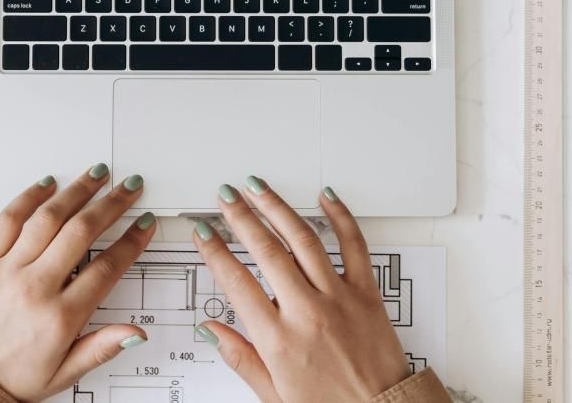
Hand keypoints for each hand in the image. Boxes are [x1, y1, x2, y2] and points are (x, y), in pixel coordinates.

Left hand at [0, 164, 156, 399]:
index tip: (144, 224)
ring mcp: (7, 270)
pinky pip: (8, 220)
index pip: (106, 268)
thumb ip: (101, 348)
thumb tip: (136, 333)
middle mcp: (35, 287)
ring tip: (96, 175)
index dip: (130, 241)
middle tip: (128, 188)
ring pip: (48, 218)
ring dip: (76, 191)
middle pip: (82, 232)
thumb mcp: (63, 374)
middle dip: (112, 204)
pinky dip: (28, 197)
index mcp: (60, 317)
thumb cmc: (9, 378)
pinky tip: (46, 184)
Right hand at [192, 178, 410, 401]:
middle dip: (240, 217)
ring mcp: (339, 298)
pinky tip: (326, 198)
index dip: (215, 251)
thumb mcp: (273, 393)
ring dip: (277, 208)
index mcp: (278, 339)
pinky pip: (354, 245)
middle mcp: (307, 312)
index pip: (236, 282)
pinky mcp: (367, 292)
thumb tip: (211, 329)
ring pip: (303, 239)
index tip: (204, 233)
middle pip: (265, 251)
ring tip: (259, 188)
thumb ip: (240, 356)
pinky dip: (340, 217)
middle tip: (226, 197)